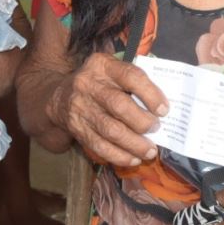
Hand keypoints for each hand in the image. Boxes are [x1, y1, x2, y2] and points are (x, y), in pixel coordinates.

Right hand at [51, 54, 164, 169]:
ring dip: (134, 144)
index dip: (150, 94)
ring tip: (150, 151)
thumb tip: (163, 108)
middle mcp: (88, 84)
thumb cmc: (98, 83)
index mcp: (102, 65)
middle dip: (143, 122)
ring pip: (111, 130)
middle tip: (156, 129)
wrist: (59, 97)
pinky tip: (133, 159)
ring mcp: (80, 107)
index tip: (164, 110)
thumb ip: (134, 82)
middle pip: (119, 105)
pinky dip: (119, 156)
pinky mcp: (76, 128)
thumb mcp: (111, 71)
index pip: (130, 76)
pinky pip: (100, 146)